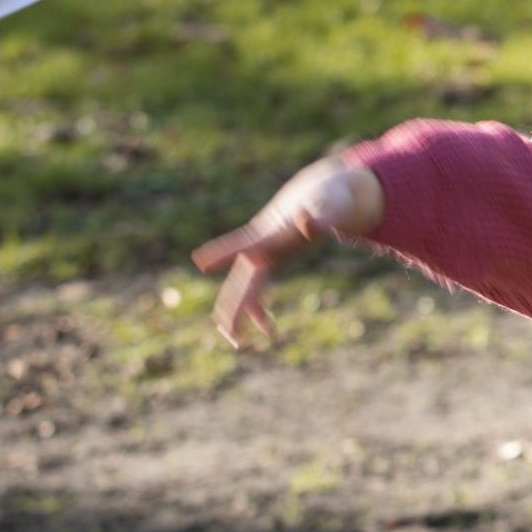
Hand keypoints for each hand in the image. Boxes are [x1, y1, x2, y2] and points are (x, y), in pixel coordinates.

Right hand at [190, 156, 382, 348]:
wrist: (322, 191)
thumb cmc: (327, 197)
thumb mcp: (329, 205)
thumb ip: (320, 216)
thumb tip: (308, 222)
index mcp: (271, 230)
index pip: (245, 245)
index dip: (224, 251)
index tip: (201, 261)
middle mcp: (260, 245)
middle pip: (241, 277)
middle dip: (234, 304)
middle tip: (226, 330)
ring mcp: (263, 254)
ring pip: (243, 287)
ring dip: (238, 312)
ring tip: (235, 340)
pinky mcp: (271, 260)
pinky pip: (257, 288)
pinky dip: (258, 308)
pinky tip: (266, 328)